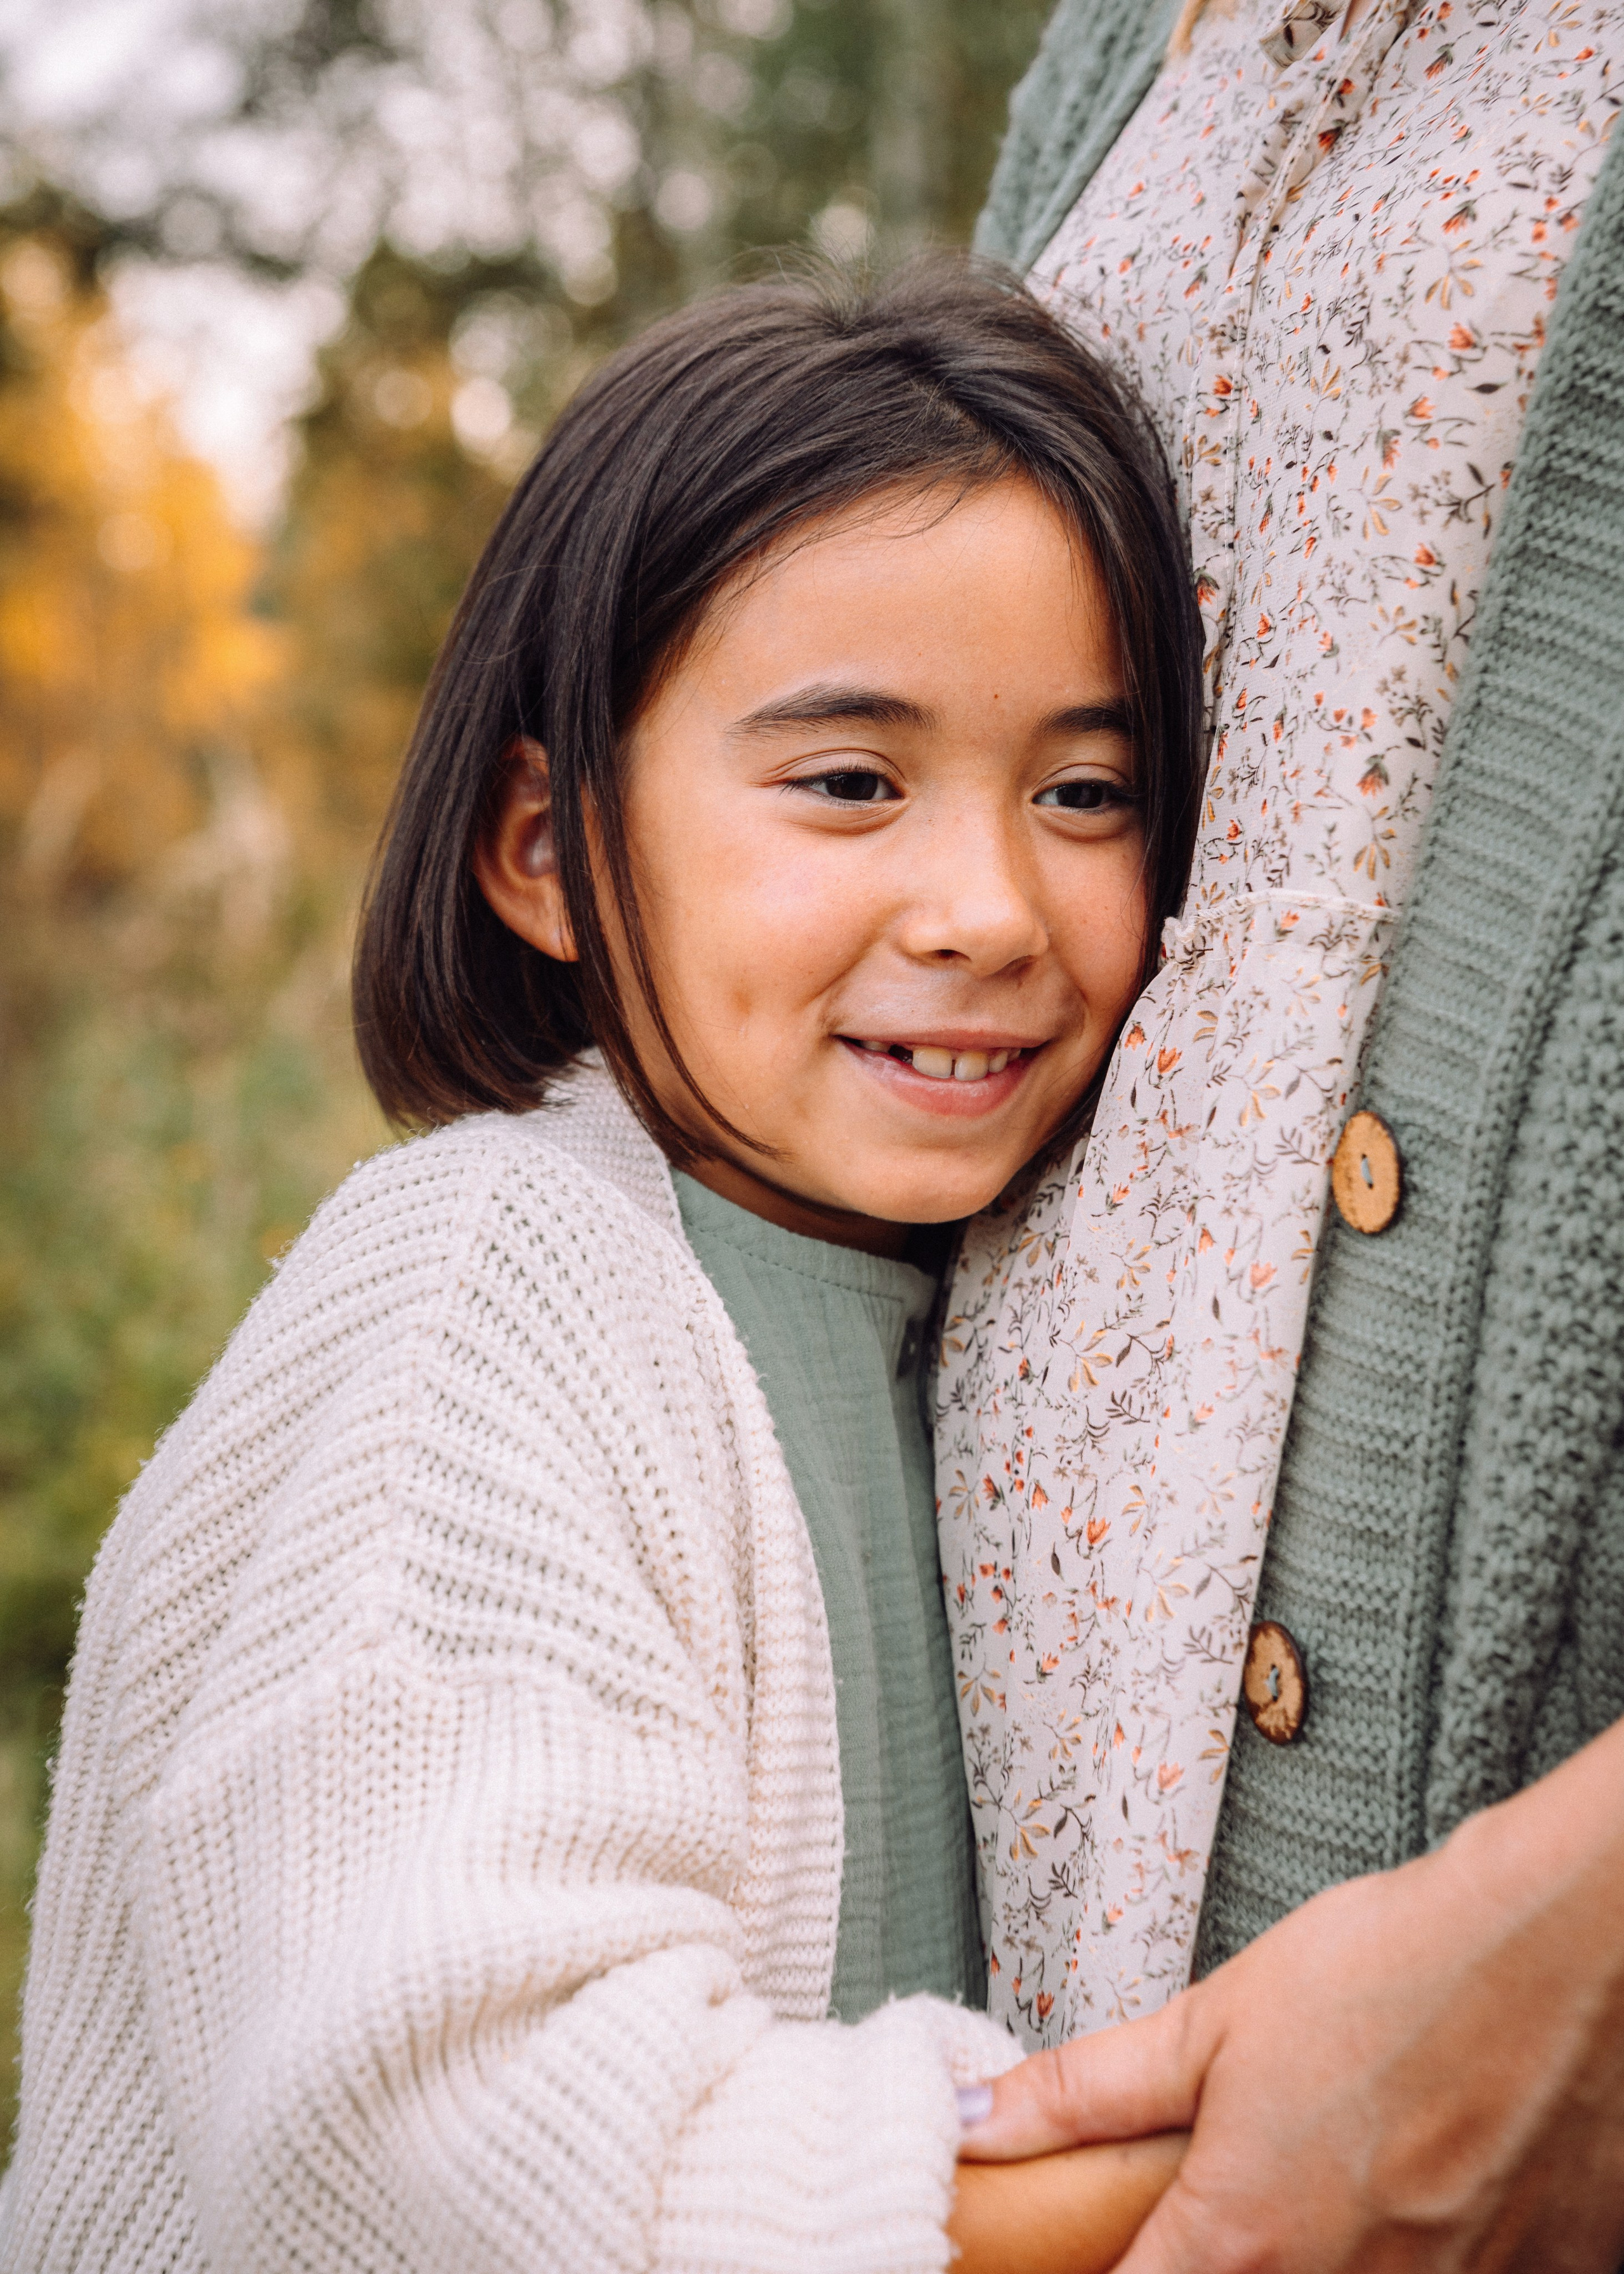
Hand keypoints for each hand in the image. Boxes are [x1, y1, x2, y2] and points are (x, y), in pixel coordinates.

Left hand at [959, 1716, 1623, 2271]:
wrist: (1563, 1952)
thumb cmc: (1397, 1971)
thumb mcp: (1213, 2020)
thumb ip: (1087, 2091)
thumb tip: (983, 2122)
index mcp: (1248, 2246)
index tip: (1109, 2246)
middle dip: (1224, 2260)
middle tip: (1243, 2187)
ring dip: (1326, 2254)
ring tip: (1344, 2168)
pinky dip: (1423, 2250)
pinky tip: (1425, 2183)